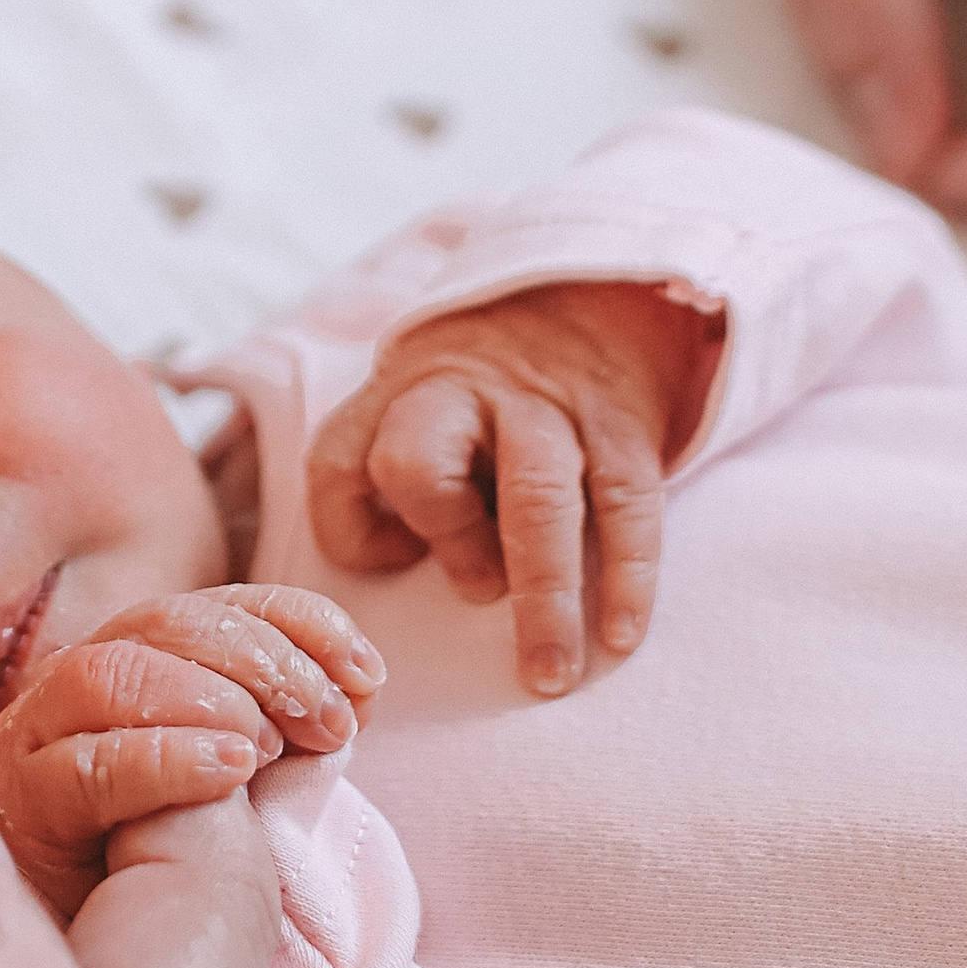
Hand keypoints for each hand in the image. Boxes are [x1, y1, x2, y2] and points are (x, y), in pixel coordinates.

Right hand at [0, 587, 381, 922]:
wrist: (109, 952)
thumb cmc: (186, 854)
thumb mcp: (260, 774)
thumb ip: (300, 720)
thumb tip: (363, 682)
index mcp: (144, 655)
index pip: (221, 604)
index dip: (300, 622)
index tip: (368, 673)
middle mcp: (83, 675)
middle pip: (167, 623)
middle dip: (263, 661)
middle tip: (326, 722)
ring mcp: (39, 731)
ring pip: (114, 671)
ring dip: (207, 698)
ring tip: (268, 749)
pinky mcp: (21, 799)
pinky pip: (88, 763)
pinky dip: (166, 756)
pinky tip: (226, 772)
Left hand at [305, 280, 723, 696]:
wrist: (591, 294)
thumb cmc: (484, 391)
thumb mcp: (414, 402)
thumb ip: (387, 474)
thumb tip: (400, 561)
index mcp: (397, 395)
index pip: (340, 464)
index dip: (353, 530)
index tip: (395, 561)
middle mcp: (464, 396)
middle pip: (419, 464)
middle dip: (445, 541)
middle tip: (477, 598)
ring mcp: (548, 408)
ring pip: (535, 498)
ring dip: (544, 597)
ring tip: (550, 674)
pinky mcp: (622, 426)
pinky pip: (625, 505)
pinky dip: (627, 576)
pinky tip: (620, 634)